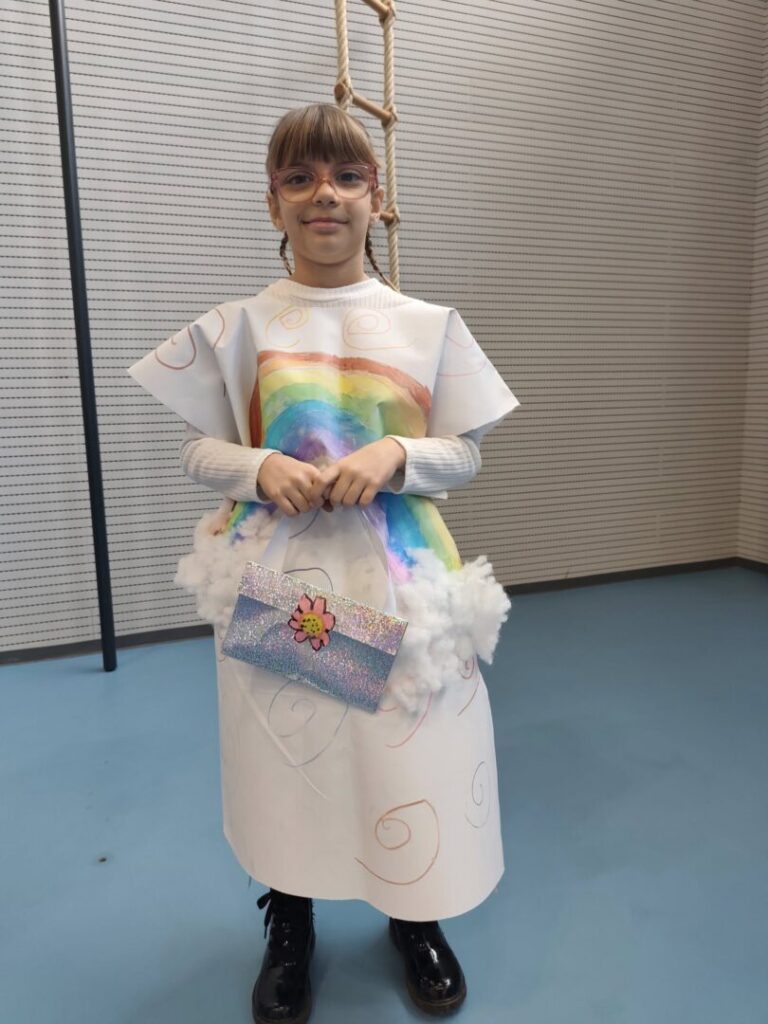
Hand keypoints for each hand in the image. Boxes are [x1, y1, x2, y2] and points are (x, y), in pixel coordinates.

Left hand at [256, 439, 403, 514]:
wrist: (386, 452)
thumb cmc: (362, 459)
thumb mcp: (346, 462)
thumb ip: (335, 475)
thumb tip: (321, 493)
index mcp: (339, 465)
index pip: (322, 480)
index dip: (315, 493)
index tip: (315, 501)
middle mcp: (350, 471)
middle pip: (336, 497)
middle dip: (336, 503)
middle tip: (341, 500)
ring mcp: (363, 478)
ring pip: (349, 502)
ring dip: (349, 504)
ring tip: (353, 498)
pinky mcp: (375, 484)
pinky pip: (364, 502)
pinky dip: (362, 504)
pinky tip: (363, 498)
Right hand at [256, 452, 327, 516]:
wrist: (268, 464)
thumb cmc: (292, 470)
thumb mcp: (307, 473)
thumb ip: (320, 488)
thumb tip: (331, 508)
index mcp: (310, 472)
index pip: (325, 491)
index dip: (324, 498)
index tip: (319, 497)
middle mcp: (300, 479)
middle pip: (315, 502)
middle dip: (314, 504)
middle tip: (308, 501)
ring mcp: (287, 487)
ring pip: (304, 508)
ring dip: (303, 509)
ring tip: (299, 502)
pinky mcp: (276, 495)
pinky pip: (291, 512)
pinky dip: (293, 512)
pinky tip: (292, 506)